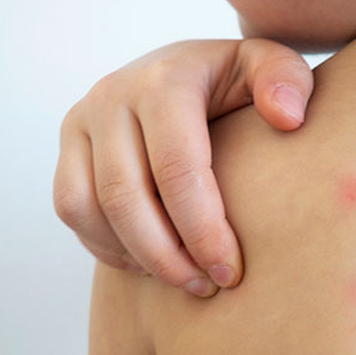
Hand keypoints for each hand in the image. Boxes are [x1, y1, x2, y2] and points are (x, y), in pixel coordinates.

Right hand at [53, 38, 313, 296]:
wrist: (187, 69)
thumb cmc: (239, 82)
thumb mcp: (271, 67)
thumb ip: (287, 80)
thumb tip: (287, 119)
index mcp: (166, 80)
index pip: (176, 169)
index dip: (203, 229)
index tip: (231, 271)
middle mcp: (113, 94)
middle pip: (126, 195)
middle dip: (166, 255)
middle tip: (207, 287)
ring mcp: (82, 120)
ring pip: (88, 207)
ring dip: (133, 254)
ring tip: (182, 278)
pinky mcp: (68, 146)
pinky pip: (71, 209)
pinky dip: (106, 244)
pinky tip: (151, 261)